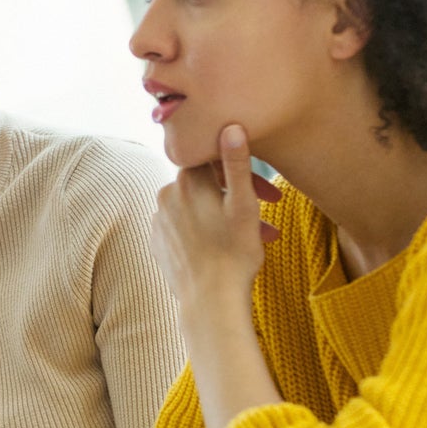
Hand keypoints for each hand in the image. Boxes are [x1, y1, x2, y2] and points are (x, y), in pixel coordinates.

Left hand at [152, 124, 281, 313]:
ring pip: (197, 208)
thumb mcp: (243, 205)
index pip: (212, 160)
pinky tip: (223, 248)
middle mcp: (165, 195)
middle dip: (237, 198)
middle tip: (269, 217)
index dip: (240, 172)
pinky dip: (204, 232)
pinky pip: (184, 227)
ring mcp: (159, 220)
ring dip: (224, 217)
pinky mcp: (158, 242)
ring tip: (254, 239)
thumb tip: (230, 126)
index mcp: (187, 181)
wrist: (210, 301)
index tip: (266, 192)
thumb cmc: (233, 253)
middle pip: (205, 185)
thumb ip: (236, 164)